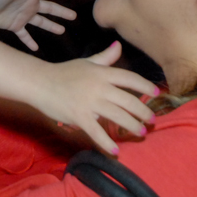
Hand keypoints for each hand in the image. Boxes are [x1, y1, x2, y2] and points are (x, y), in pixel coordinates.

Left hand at [0, 0, 75, 50]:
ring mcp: (22, 16)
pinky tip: (36, 49)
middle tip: (74, 16)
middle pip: (49, 8)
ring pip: (40, 22)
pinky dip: (30, 41)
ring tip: (62, 31)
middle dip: (61, 12)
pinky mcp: (14, 26)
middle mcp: (28, 5)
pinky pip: (25, 35)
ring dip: (51, 26)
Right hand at [29, 41, 157, 153]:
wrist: (39, 82)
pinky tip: (115, 151)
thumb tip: (118, 46)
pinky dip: (106, 142)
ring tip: (141, 133)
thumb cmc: (63, 72)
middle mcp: (99, 86)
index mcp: (102, 72)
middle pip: (129, 100)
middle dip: (144, 112)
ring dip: (133, 126)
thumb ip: (105, 57)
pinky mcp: (79, 116)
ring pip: (118, 116)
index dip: (145, 86)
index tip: (157, 92)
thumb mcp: (86, 62)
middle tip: (152, 120)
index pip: (130, 78)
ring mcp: (89, 102)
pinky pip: (96, 131)